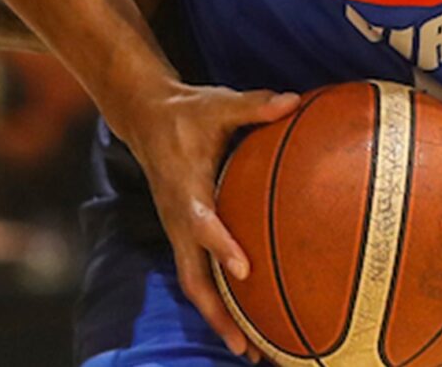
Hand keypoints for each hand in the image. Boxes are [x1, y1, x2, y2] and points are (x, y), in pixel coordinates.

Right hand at [118, 83, 298, 360]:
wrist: (145, 119)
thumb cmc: (187, 112)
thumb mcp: (218, 103)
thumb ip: (255, 106)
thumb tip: (296, 100)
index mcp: (185, 189)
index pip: (202, 223)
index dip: (221, 246)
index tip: (244, 270)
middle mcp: (178, 219)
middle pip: (193, 278)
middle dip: (218, 314)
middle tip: (247, 346)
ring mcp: (178, 232)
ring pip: (194, 285)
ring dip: (219, 319)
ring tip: (251, 351)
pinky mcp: (183, 236)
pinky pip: (199, 276)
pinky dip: (219, 302)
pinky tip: (247, 322)